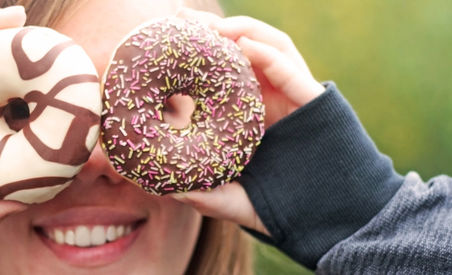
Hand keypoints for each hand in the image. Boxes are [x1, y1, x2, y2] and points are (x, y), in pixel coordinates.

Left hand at [174, 9, 325, 234]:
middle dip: (211, 28)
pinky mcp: (312, 101)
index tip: (166, 36)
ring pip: (268, 47)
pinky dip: (269, 55)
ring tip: (209, 27)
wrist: (328, 218)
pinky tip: (244, 46)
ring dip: (239, 31)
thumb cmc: (279, 206)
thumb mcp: (231, 199)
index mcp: (248, 111)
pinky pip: (291, 71)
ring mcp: (291, 95)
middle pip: (241, 48)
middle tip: (179, 16)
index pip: (220, 69)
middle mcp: (268, 97)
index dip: (196, 50)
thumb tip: (162, 188)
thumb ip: (202, 194)